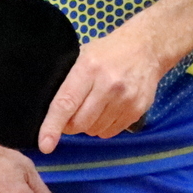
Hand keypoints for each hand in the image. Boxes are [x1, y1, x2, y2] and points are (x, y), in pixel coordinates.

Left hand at [38, 25, 165, 152]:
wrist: (147, 48)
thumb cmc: (109, 51)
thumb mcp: (84, 56)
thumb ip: (70, 81)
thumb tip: (50, 112)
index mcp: (89, 68)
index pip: (66, 103)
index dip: (53, 126)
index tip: (45, 145)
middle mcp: (108, 86)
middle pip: (80, 123)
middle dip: (70, 125)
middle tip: (72, 113)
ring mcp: (125, 100)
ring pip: (95, 130)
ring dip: (89, 125)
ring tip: (95, 105)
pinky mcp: (137, 110)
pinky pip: (110, 132)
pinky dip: (104, 126)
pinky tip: (108, 109)